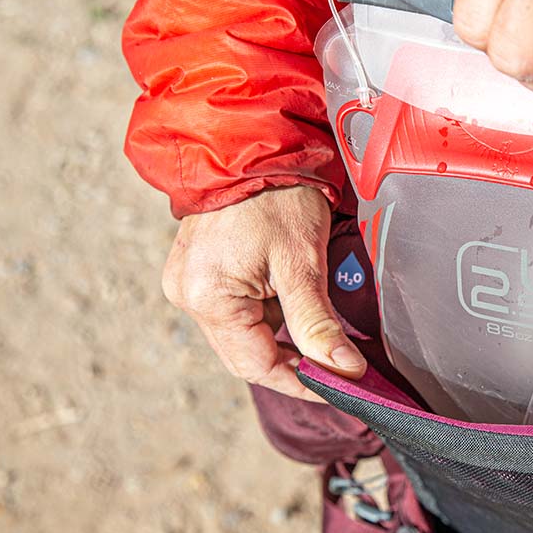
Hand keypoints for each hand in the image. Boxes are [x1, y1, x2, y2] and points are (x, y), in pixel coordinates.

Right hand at [161, 186, 365, 401]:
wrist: (253, 143)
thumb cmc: (277, 197)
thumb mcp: (303, 265)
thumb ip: (318, 325)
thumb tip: (344, 372)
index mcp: (206, 297)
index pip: (256, 365)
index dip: (300, 383)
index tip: (339, 389)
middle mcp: (187, 295)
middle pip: (245, 355)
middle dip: (292, 364)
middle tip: (336, 366)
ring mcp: (188, 282)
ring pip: (242, 335)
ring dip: (281, 338)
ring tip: (320, 330)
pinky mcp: (198, 271)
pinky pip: (235, 311)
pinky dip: (268, 316)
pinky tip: (294, 304)